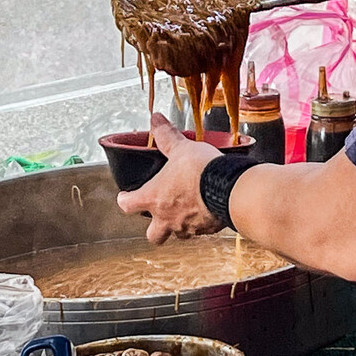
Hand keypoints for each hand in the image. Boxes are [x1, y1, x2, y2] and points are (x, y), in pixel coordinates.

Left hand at [117, 112, 223, 243]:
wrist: (230, 189)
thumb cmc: (201, 171)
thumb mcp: (181, 148)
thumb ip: (167, 136)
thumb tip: (156, 120)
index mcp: (154, 198)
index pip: (128, 205)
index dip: (126, 200)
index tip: (126, 196)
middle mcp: (168, 218)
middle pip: (153, 235)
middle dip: (155, 227)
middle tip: (159, 215)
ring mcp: (189, 227)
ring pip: (178, 233)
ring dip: (181, 225)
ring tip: (188, 211)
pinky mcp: (209, 229)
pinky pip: (202, 230)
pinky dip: (203, 222)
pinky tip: (210, 210)